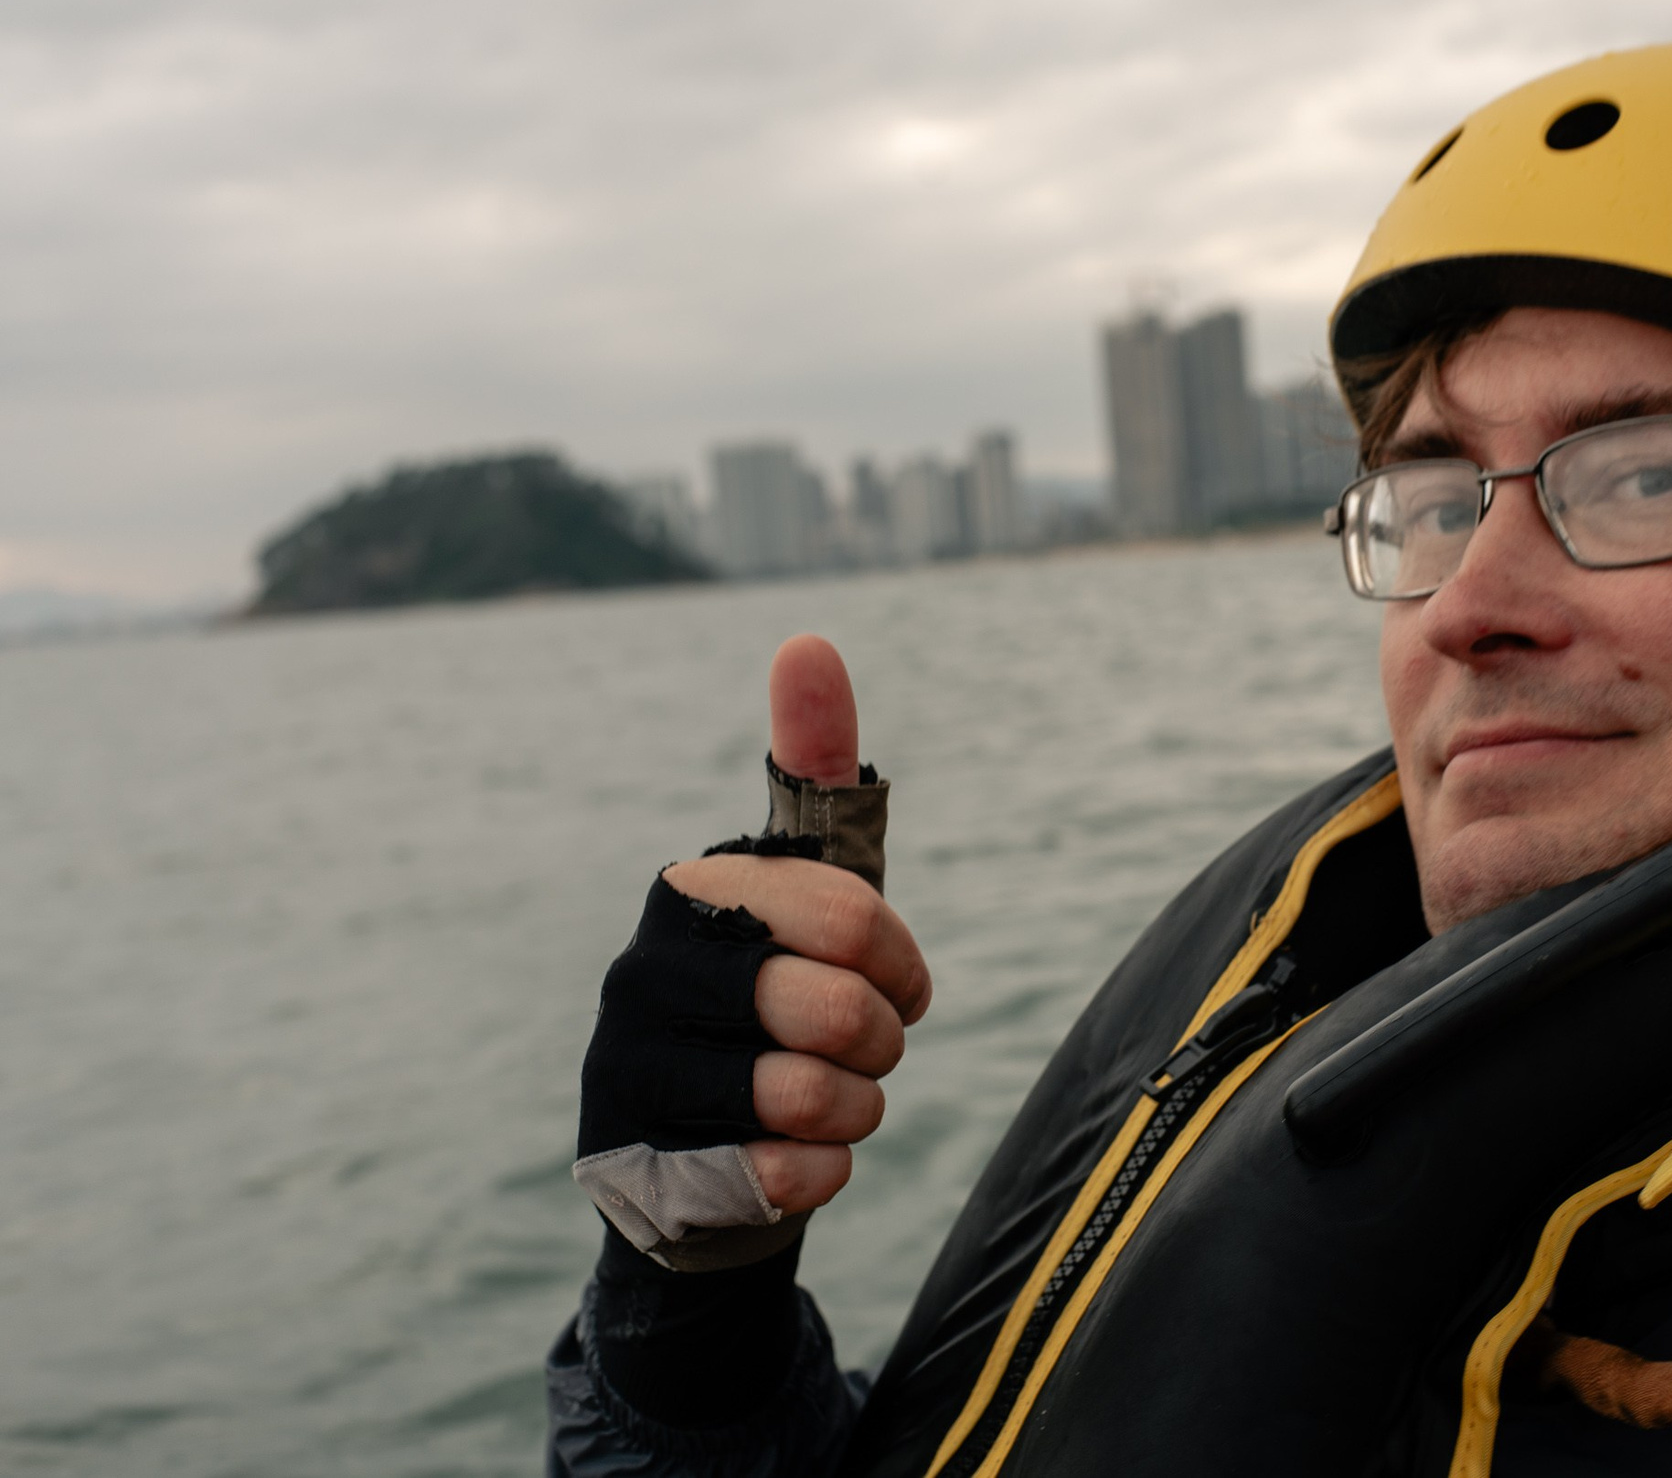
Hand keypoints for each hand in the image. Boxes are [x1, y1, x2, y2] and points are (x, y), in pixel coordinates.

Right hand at [660, 634, 932, 1215]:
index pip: (851, 918)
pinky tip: (792, 1156)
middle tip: (861, 1050)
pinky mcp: (637, 1171)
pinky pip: (789, 1175)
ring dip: (856, 1111)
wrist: (707, 1157)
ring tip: (829, 1102)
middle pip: (836, 1013)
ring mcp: (625, 1074)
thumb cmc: (778, 999)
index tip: (896, 982)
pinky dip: (822, 1172)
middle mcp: (637, 975)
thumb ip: (815, 769)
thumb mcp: (808, 890)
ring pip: (812, 1098)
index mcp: (689, 896)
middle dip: (881, 1044)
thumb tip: (808, 640)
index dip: (901, 966)